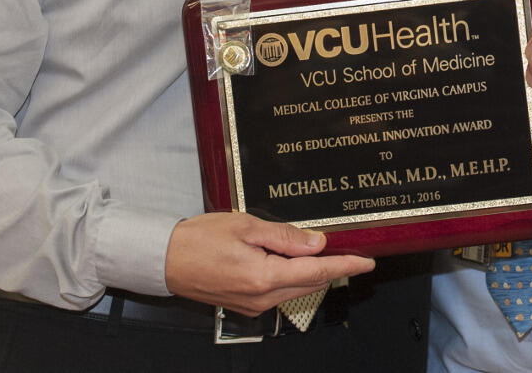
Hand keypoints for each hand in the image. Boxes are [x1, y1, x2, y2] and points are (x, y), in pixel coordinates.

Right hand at [164, 211, 374, 314]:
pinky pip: (279, 292)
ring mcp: (253, 305)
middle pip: (310, 284)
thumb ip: (285, 236)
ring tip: (322, 251)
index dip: (346, 266)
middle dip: (332, 269)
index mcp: (264, 277)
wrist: (164, 260)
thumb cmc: (199, 239)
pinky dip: (292, 277)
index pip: (316, 273)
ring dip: (311, 273)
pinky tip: (291, 260)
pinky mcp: (245, 305)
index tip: (367, 261)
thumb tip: (317, 243)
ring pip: (295, 289)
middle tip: (350, 250)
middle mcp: (262, 298)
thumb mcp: (246, 226)